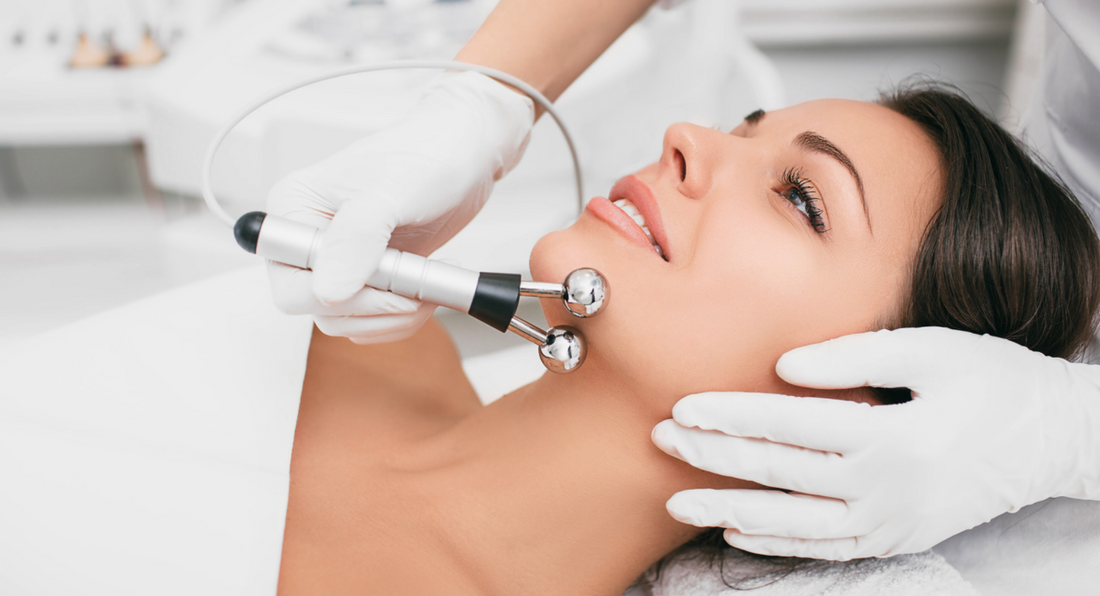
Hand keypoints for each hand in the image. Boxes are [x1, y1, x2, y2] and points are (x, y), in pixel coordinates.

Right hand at [265, 71, 533, 342]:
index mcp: (293, 209)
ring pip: (346, 321)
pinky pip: (371, 321)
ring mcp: (336, 261)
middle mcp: (306, 239)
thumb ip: (357, 238)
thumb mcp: (392, 191)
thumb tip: (328, 291)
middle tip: (415, 288)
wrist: (462, 154)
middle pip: (317, 309)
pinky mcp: (366, 277)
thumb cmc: (426, 155)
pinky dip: (401, 316)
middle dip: (373, 309)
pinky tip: (425, 286)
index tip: (388, 281)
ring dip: (392, 316)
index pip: (290, 283)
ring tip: (427, 282)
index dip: (338, 295)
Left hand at [651, 327, 1099, 559]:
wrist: (1054, 440)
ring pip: (791, 522)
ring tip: (680, 501)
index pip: (787, 425)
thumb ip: (855, 355)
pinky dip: (777, 542)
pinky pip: (824, 548)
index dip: (730, 416)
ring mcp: (889, 523)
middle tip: (660, 442)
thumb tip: (782, 366)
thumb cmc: (994, 382)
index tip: (682, 407)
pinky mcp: (895, 538)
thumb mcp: (934, 350)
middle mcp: (883, 489)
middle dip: (713, 459)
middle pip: (778, 474)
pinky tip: (737, 532)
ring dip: (730, 510)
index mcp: (890, 437)